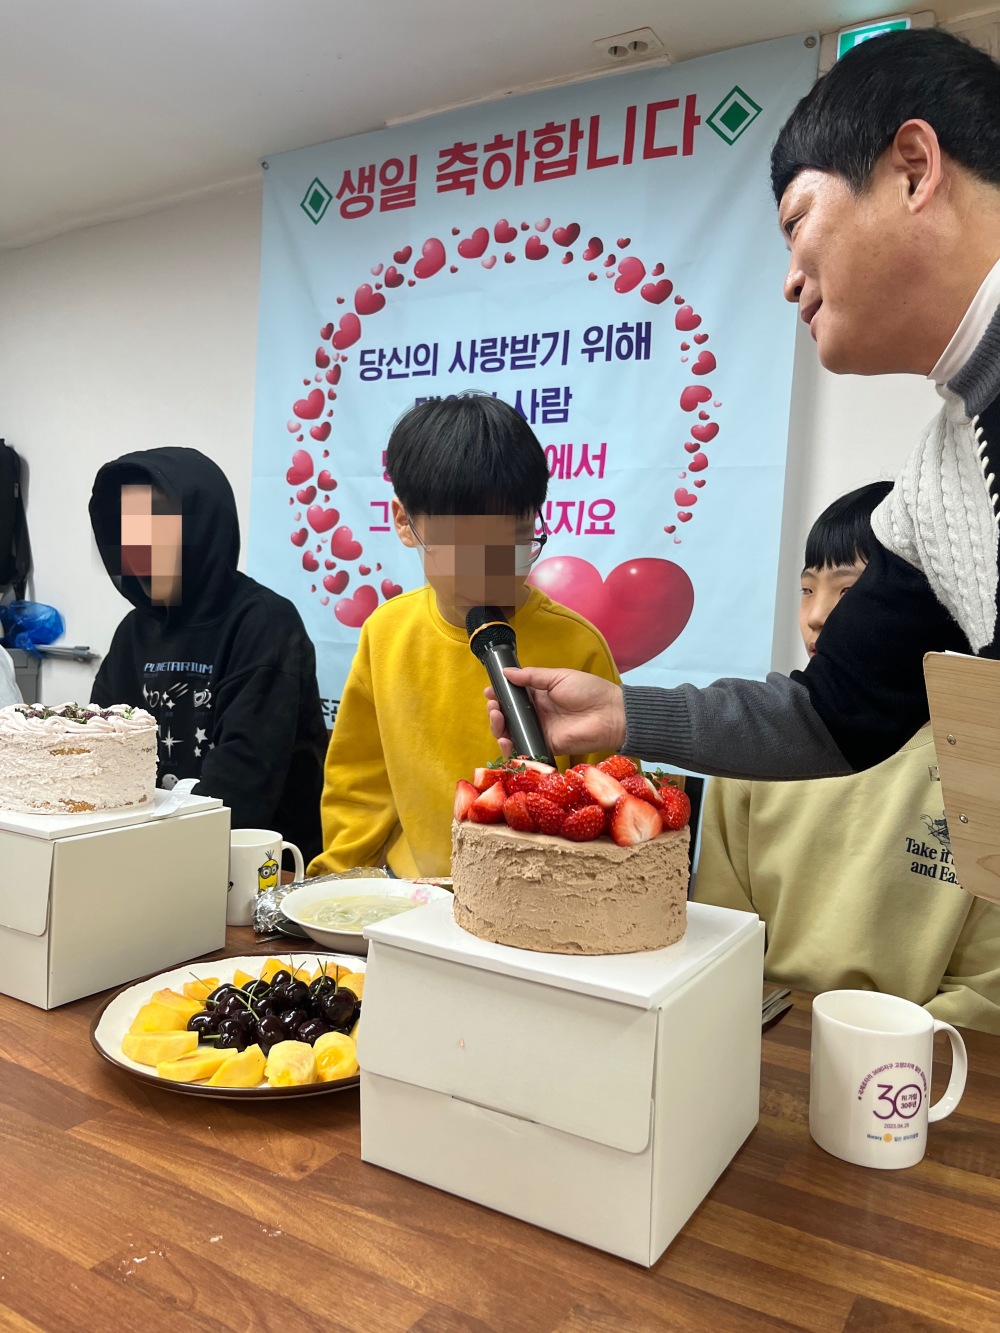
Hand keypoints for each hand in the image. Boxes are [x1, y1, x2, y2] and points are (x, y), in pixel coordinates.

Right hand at [485, 667, 625, 758]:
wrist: (609, 714)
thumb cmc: (588, 690)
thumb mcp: (558, 677)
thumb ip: (532, 677)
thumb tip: (506, 673)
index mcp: (539, 694)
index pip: (513, 696)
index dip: (499, 695)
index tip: (489, 692)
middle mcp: (536, 713)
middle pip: (508, 716)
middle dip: (496, 711)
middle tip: (494, 707)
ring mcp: (540, 731)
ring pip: (512, 732)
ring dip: (499, 727)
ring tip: (498, 718)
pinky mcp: (545, 746)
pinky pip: (523, 749)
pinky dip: (510, 747)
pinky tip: (505, 740)